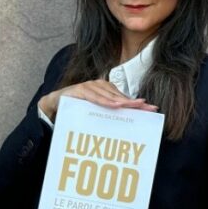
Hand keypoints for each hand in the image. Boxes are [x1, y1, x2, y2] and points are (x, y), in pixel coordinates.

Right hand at [38, 80, 157, 121]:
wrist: (54, 104)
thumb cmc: (77, 109)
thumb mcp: (95, 112)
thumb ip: (109, 114)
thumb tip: (128, 122)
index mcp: (106, 91)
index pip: (125, 98)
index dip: (138, 104)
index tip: (153, 109)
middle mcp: (100, 86)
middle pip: (120, 96)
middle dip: (134, 103)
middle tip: (147, 108)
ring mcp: (90, 86)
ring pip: (109, 96)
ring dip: (121, 101)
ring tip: (133, 106)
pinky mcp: (80, 90)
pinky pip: (94, 97)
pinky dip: (105, 101)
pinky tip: (115, 105)